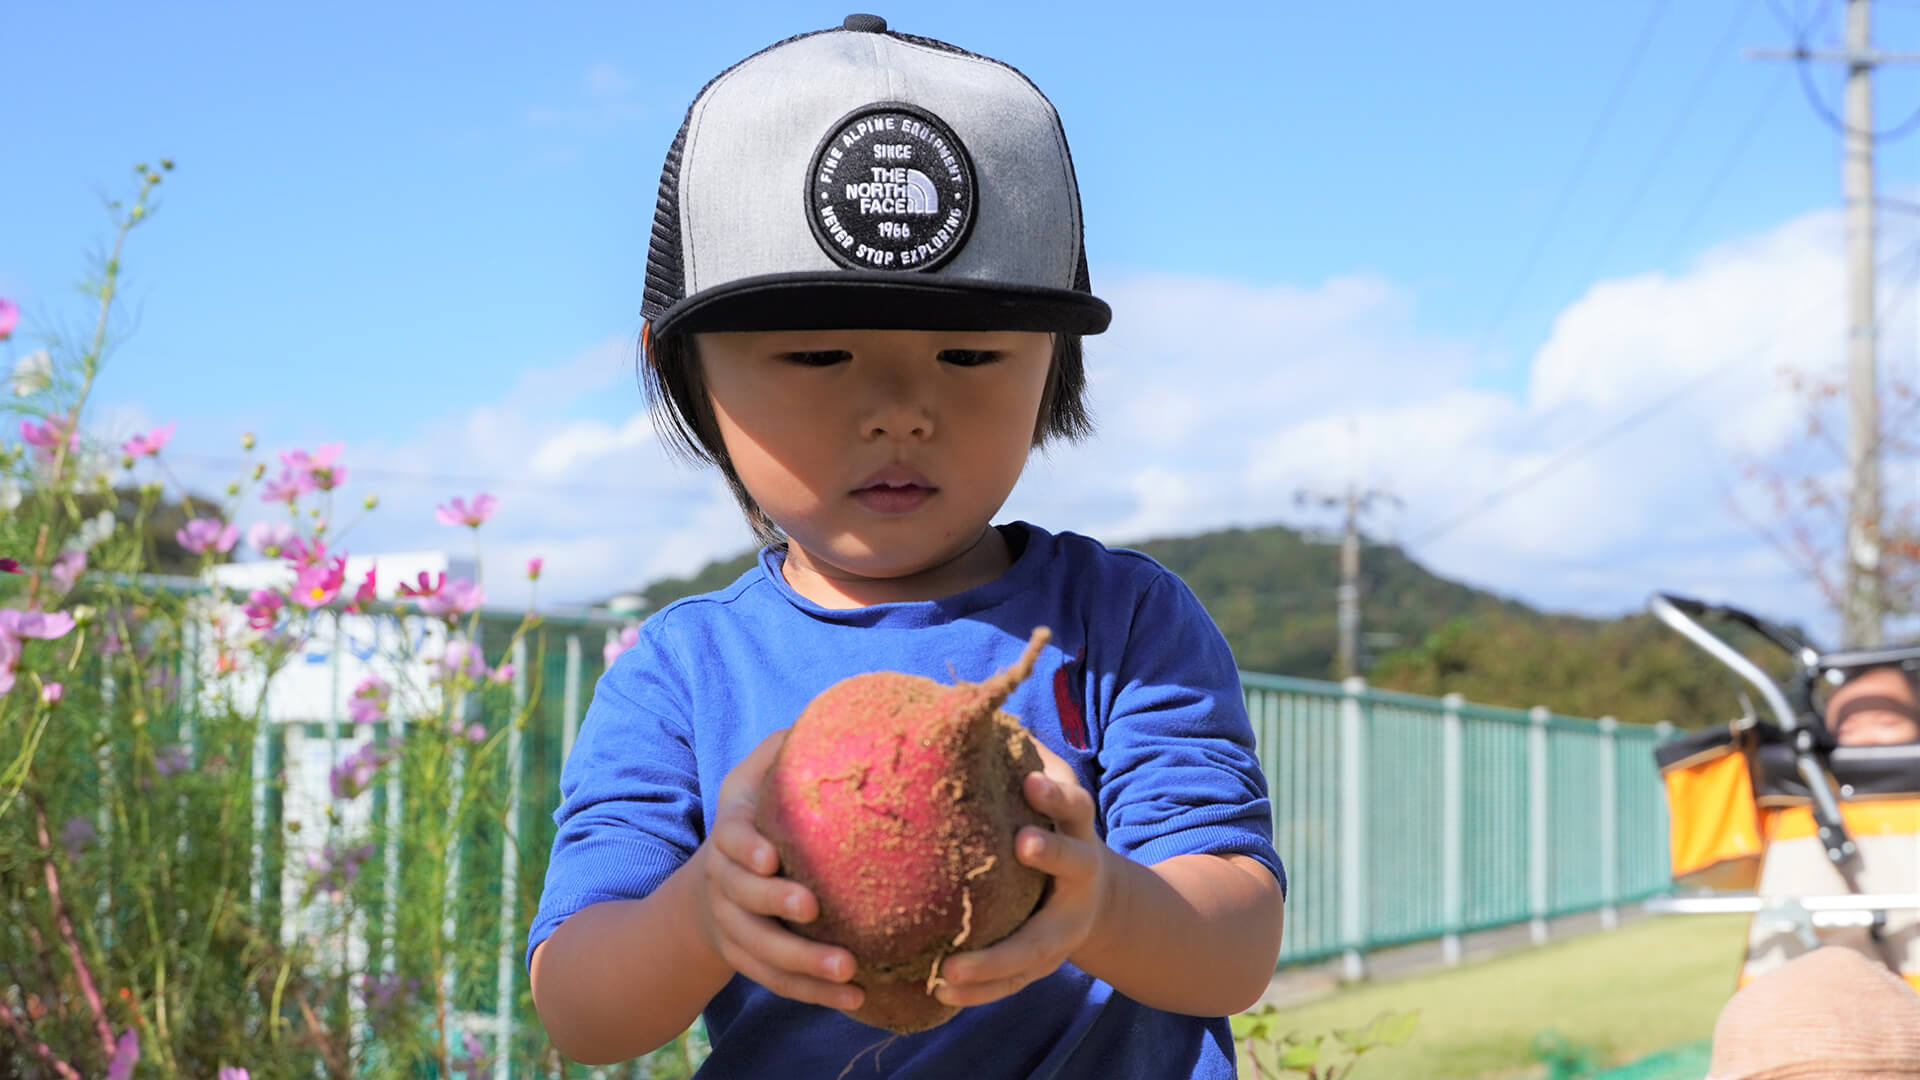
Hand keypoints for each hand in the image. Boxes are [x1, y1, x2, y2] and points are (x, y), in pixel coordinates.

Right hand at [691, 728, 864, 1011]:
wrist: (716, 881)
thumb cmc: (758, 814)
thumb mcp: (760, 775)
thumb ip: (788, 746)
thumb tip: (840, 711)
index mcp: (730, 832)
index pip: (728, 839)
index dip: (745, 848)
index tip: (770, 856)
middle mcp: (726, 884)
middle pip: (743, 900)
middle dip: (776, 905)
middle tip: (815, 911)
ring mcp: (735, 928)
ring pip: (762, 952)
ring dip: (804, 964)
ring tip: (850, 971)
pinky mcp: (752, 960)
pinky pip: (780, 983)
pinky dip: (814, 994)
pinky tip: (857, 999)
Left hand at [932, 739, 1114, 1007]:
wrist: (1098, 902)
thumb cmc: (1051, 831)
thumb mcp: (1049, 796)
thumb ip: (1022, 760)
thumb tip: (973, 707)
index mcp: (1076, 830)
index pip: (1074, 806)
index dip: (1055, 795)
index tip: (1030, 781)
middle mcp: (1079, 877)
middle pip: (1071, 866)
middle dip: (1050, 856)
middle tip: (1021, 845)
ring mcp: (1066, 926)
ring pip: (1036, 945)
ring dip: (993, 960)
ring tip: (947, 971)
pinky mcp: (1045, 962)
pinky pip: (1014, 980)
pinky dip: (979, 989)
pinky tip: (938, 992)